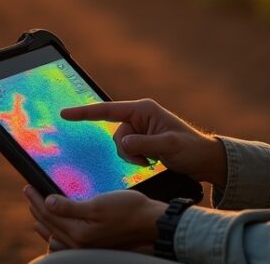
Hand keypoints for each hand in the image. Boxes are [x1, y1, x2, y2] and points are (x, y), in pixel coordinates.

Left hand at [24, 185, 166, 249]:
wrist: (151, 223)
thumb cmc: (128, 210)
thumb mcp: (98, 205)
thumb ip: (70, 207)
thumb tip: (47, 202)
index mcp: (78, 233)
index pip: (49, 214)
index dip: (36, 199)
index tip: (28, 186)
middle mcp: (80, 244)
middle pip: (50, 225)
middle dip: (37, 209)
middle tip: (29, 194)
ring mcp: (87, 246)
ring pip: (57, 235)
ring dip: (45, 222)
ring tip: (37, 212)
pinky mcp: (95, 244)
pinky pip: (68, 242)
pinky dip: (57, 233)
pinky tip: (58, 230)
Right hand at [60, 98, 227, 184]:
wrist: (204, 160)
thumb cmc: (191, 149)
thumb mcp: (169, 147)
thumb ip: (144, 143)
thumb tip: (124, 142)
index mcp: (143, 110)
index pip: (108, 110)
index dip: (85, 112)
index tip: (65, 113)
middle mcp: (139, 116)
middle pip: (115, 134)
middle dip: (127, 150)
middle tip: (147, 159)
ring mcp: (140, 128)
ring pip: (120, 145)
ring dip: (132, 157)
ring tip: (152, 160)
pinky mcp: (142, 140)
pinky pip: (127, 151)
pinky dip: (135, 159)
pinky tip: (151, 161)